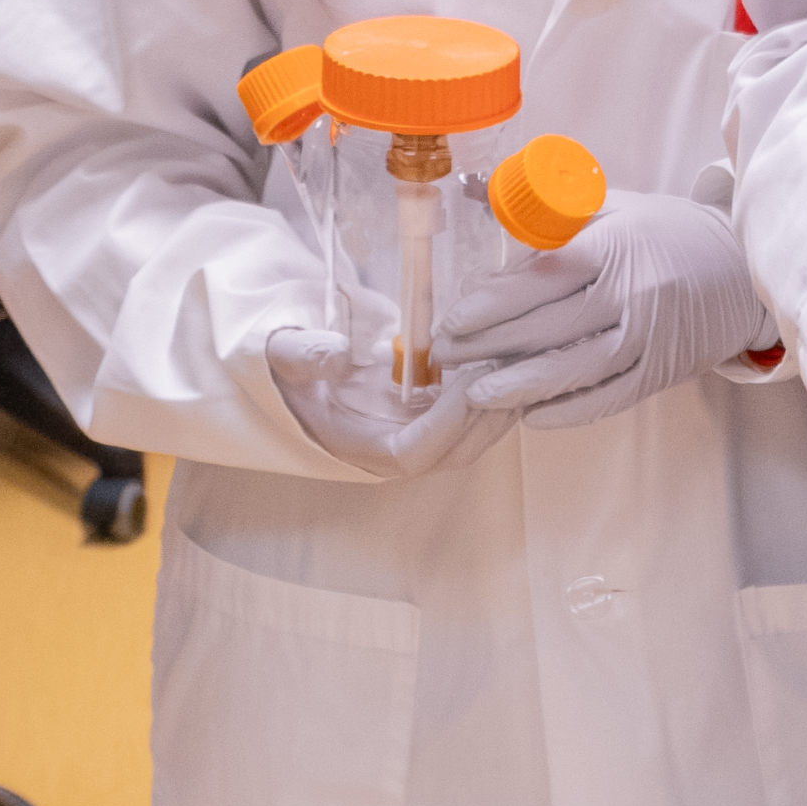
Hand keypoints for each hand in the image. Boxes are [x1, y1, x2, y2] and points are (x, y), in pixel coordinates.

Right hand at [265, 325, 505, 482]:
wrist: (290, 364)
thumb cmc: (286, 361)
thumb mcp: (282, 351)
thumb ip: (304, 355)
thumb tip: (338, 355)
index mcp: (354, 445)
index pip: (411, 454)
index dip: (446, 424)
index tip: (470, 382)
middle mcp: (389, 450)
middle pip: (454, 452)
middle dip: (487, 415)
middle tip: (512, 368)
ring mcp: (413, 435)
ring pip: (471, 437)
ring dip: (500, 405)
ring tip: (524, 362)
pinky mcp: (428, 418)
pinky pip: (471, 415)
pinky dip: (494, 392)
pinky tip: (512, 360)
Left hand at [447, 192, 772, 429]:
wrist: (747, 266)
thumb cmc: (672, 233)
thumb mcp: (619, 207)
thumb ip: (560, 216)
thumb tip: (487, 208)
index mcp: (615, 246)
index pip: (540, 278)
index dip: (491, 303)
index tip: (454, 319)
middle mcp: (632, 292)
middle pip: (547, 326)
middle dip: (489, 346)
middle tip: (449, 358)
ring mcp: (649, 336)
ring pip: (575, 369)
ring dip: (521, 386)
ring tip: (480, 395)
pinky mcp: (663, 370)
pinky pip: (610, 396)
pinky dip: (569, 409)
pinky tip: (534, 415)